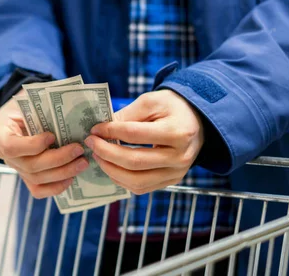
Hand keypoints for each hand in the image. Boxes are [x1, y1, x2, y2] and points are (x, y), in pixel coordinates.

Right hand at [0, 91, 88, 198]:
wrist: (20, 112)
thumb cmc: (26, 102)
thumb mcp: (29, 95)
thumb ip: (42, 98)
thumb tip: (68, 97)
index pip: (11, 146)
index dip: (33, 145)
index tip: (52, 135)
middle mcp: (1, 152)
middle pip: (28, 165)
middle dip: (57, 159)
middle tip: (79, 150)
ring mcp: (14, 166)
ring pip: (36, 178)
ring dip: (62, 172)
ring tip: (82, 163)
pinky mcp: (25, 175)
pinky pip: (37, 189)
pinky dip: (55, 187)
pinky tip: (71, 178)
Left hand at [85, 90, 204, 194]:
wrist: (196, 121)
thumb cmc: (172, 107)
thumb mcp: (151, 101)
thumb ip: (127, 115)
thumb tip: (102, 130)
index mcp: (177, 132)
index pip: (135, 135)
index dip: (111, 132)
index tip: (95, 129)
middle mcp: (180, 157)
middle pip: (135, 162)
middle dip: (106, 153)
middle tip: (91, 143)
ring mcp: (177, 173)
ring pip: (136, 181)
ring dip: (111, 170)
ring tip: (98, 156)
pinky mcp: (171, 181)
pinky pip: (141, 188)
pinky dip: (121, 180)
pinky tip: (111, 167)